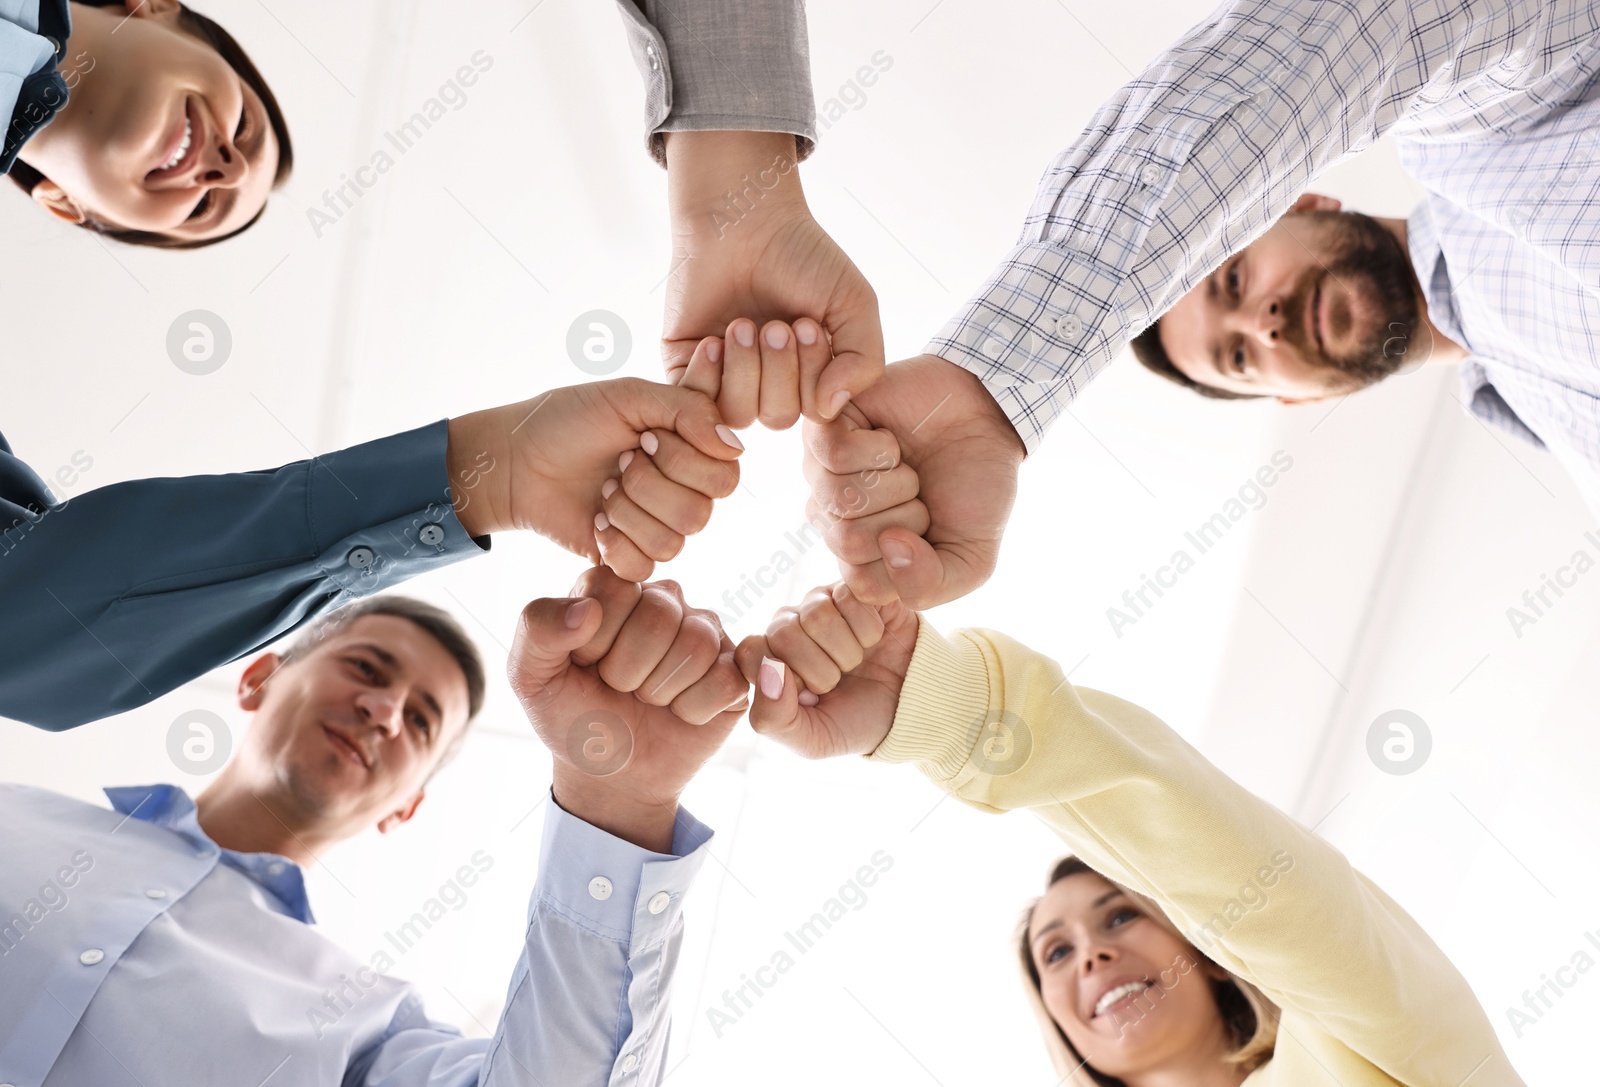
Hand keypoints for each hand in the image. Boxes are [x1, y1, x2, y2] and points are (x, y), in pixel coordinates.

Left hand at [446, 377, 742, 581]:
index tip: (645, 436)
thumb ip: (688, 408)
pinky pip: (645, 566)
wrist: (517, 460)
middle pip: (702, 512)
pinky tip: (596, 520)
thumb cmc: (569, 420)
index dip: (685, 459)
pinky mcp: (631, 558)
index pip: (726, 472)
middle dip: (649, 484)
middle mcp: (685, 492)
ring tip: (603, 490)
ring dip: (627, 511)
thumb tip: (734, 444)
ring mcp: (659, 528)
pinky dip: (614, 542)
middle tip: (619, 463)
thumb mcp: (629, 396)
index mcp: (693, 451)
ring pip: (673, 541)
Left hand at [508, 567, 749, 851]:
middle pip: (659, 616)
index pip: (613, 589)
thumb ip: (538, 629)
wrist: (611, 776)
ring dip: (660, 691)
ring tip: (647, 699)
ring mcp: (705, 632)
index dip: (594, 640)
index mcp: (614, 589)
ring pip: (696, 645)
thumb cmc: (573, 717)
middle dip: (627, 671)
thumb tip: (585, 609)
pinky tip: (679, 712)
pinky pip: (726, 680)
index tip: (584, 664)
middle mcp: (664, 599)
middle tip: (618, 689)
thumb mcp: (532, 677)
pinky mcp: (735, 669)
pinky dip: (693, 710)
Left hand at [662, 131, 882, 421]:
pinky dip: (707, 374)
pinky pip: (695, 402)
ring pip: (738, 413)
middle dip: (780, 370)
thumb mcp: (854, 304)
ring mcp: (725, 377)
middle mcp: (768, 383)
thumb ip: (863, 362)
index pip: (815, 412)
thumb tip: (830, 408)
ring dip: (745, 369)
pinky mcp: (686, 366)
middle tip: (776, 324)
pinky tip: (714, 338)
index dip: (813, 377)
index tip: (808, 324)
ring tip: (743, 325)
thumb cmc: (802, 256)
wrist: (743, 217)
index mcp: (810, 375)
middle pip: (777, 418)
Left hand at [733, 583, 918, 758]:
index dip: (786, 680)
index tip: (810, 696)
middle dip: (821, 670)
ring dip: (847, 651)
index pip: (752, 651)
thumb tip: (769, 669)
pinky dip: (869, 629)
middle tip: (839, 680)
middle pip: (784, 631)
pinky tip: (874, 640)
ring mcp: (822, 602)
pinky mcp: (855, 589)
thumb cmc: (857, 722)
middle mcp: (790, 623)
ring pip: (818, 612)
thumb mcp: (812, 739)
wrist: (912, 707)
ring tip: (857, 662)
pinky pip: (850, 597)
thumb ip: (773, 718)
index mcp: (769, 657)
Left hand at [804, 355, 1024, 607]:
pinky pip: (833, 452)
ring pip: (840, 497)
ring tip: (905, 464)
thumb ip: (930, 585)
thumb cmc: (975, 488)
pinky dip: (877, 446)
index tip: (930, 531)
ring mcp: (822, 472)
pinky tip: (888, 438)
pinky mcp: (822, 427)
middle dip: (904, 516)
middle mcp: (835, 517)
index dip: (908, 560)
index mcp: (862, 555)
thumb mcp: (970, 560)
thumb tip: (889, 546)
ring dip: (894, 480)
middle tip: (919, 492)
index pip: (863, 583)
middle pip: (848, 542)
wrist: (988, 420)